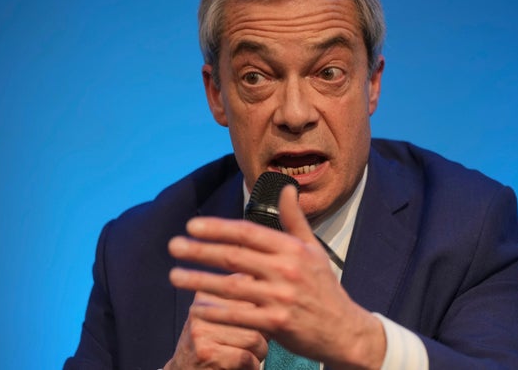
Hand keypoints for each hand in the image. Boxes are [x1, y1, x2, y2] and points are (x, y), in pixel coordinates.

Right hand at [164, 289, 267, 369]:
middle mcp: (201, 308)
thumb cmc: (212, 346)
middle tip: (259, 340)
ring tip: (252, 355)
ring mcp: (201, 331)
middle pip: (254, 312)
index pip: (247, 286)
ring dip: (260, 351)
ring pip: (253, 336)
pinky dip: (252, 366)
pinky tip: (245, 367)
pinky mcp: (206, 353)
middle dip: (264, 331)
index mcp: (207, 294)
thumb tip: (275, 293)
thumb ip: (241, 302)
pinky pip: (246, 356)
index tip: (260, 317)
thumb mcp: (219, 318)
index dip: (261, 306)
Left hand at [168, 185, 385, 368]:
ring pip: (231, 287)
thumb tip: (286, 187)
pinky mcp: (277, 324)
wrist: (343, 330)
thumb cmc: (324, 287)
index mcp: (292, 249)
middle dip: (200, 250)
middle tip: (173, 246)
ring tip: (174, 276)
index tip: (192, 225)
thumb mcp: (314, 249)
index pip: (248, 232)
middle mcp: (286, 270)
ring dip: (199, 281)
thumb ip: (294, 219)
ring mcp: (281, 298)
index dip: (218, 228)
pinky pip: (238, 316)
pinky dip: (216, 312)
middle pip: (234, 257)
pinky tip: (196, 308)